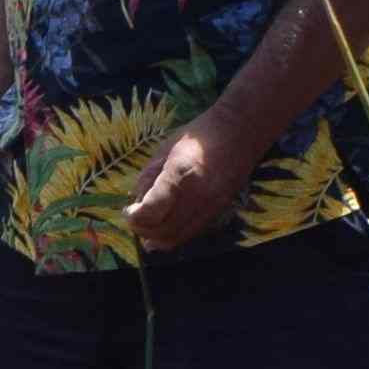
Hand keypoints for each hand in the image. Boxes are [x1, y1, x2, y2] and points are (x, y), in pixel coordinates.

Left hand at [126, 125, 239, 259]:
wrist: (240, 131)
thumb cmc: (199, 135)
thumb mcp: (165, 150)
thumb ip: (148, 178)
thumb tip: (136, 203)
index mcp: (179, 174)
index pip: (151, 212)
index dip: (134, 217)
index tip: (128, 210)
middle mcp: (197, 195)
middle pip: (163, 231)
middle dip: (142, 229)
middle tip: (134, 218)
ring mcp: (211, 205)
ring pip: (177, 237)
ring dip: (156, 236)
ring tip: (147, 223)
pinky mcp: (219, 209)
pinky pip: (191, 232)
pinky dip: (173, 234)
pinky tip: (164, 225)